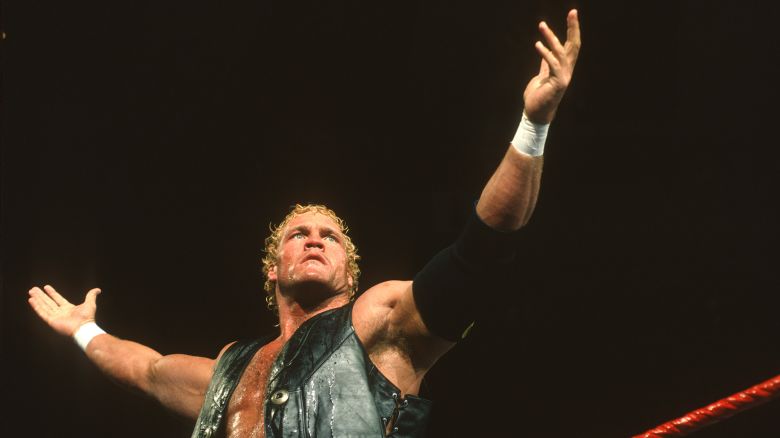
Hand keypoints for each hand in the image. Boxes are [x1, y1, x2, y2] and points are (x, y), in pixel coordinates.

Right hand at [28, 285, 101, 335]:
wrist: (83, 327)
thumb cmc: (87, 317)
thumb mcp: (90, 303)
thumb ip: (91, 296)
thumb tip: (97, 290)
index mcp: (68, 308)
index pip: (57, 299)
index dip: (52, 293)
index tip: (45, 287)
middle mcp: (60, 312)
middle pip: (48, 302)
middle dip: (41, 295)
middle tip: (33, 289)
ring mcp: (55, 317)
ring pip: (44, 306)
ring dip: (37, 299)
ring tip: (31, 292)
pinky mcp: (51, 321)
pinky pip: (42, 312)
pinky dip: (36, 306)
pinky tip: (31, 300)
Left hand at [523, 9, 581, 123]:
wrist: (535, 114)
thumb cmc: (538, 96)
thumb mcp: (542, 75)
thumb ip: (545, 63)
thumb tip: (545, 51)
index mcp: (564, 67)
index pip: (572, 45)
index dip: (573, 30)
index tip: (572, 14)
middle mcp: (567, 70)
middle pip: (574, 45)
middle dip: (573, 28)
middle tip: (573, 12)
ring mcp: (564, 76)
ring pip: (561, 52)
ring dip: (552, 37)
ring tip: (542, 25)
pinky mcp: (558, 83)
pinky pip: (552, 64)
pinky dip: (545, 53)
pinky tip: (538, 44)